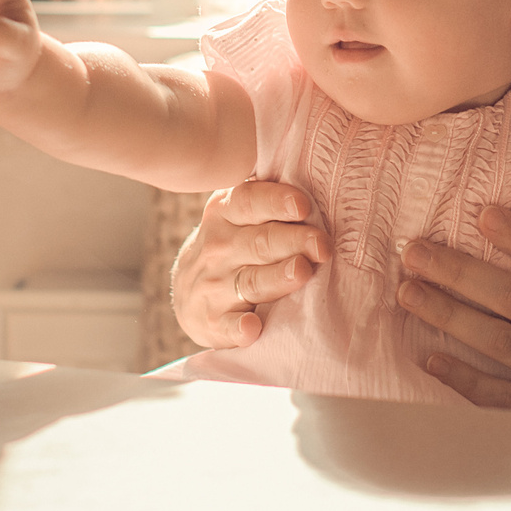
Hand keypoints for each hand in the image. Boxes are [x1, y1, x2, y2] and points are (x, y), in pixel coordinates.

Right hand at [172, 178, 328, 350]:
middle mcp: (218, 247)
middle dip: (293, 241)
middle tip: (322, 245)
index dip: (277, 202)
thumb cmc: (232, 244)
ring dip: (277, 278)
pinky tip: (252, 327)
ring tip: (301, 272)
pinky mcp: (212, 322)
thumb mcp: (238, 215)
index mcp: (226, 213)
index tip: (303, 205)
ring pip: (251, 281)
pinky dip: (239, 328)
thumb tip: (321, 181)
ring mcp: (213, 286)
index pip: (250, 201)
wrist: (189, 292)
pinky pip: (227, 326)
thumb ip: (269, 200)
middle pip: (260, 242)